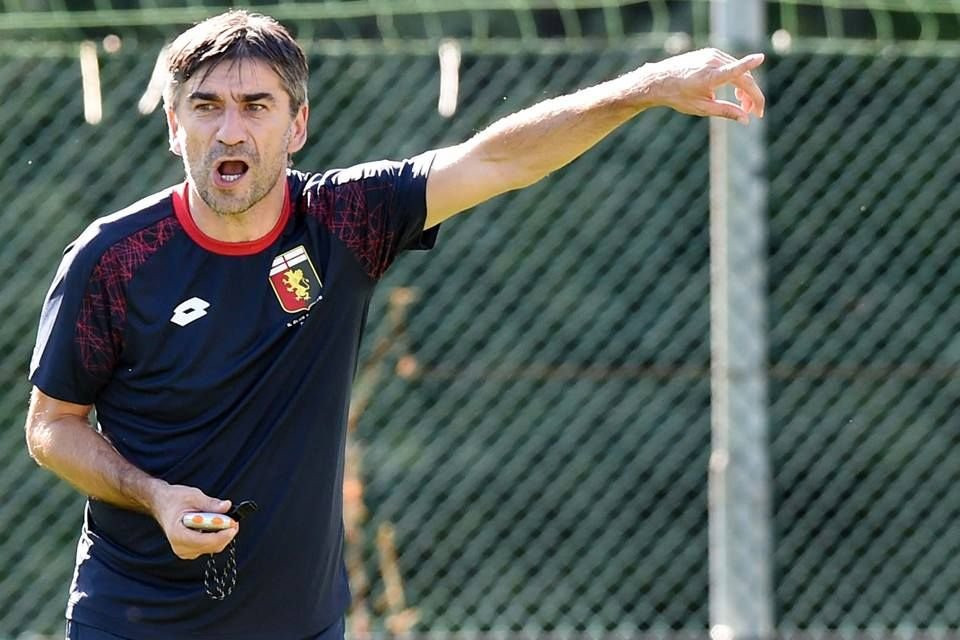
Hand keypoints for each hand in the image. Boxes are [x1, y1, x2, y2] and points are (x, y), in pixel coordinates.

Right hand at [148, 482, 237, 559]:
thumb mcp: (193, 496)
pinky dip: (217, 537)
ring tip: (226, 520)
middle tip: (234, 520)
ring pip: (212, 548)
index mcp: (178, 534)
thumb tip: (227, 506)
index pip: (204, 541)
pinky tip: (218, 526)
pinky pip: (209, 547)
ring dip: (223, 535)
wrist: (163, 504)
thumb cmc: (174, 500)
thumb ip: (210, 503)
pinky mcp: (191, 550)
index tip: (233, 524)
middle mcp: (180, 547)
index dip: (222, 534)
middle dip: (226, 534)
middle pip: (211, 547)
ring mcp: (185, 551)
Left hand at [637, 48, 765, 123]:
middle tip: (753, 112)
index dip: (748, 64)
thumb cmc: (679, 96)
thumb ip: (726, 112)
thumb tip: (745, 119)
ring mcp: (712, 55)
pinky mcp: (710, 52)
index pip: (733, 70)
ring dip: (745, 87)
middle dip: (752, 95)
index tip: (760, 58)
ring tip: (742, 104)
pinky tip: (735, 90)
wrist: (659, 80)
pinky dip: (736, 77)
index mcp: (710, 77)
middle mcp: (712, 62)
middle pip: (744, 77)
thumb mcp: (702, 108)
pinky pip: (730, 64)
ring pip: (739, 71)